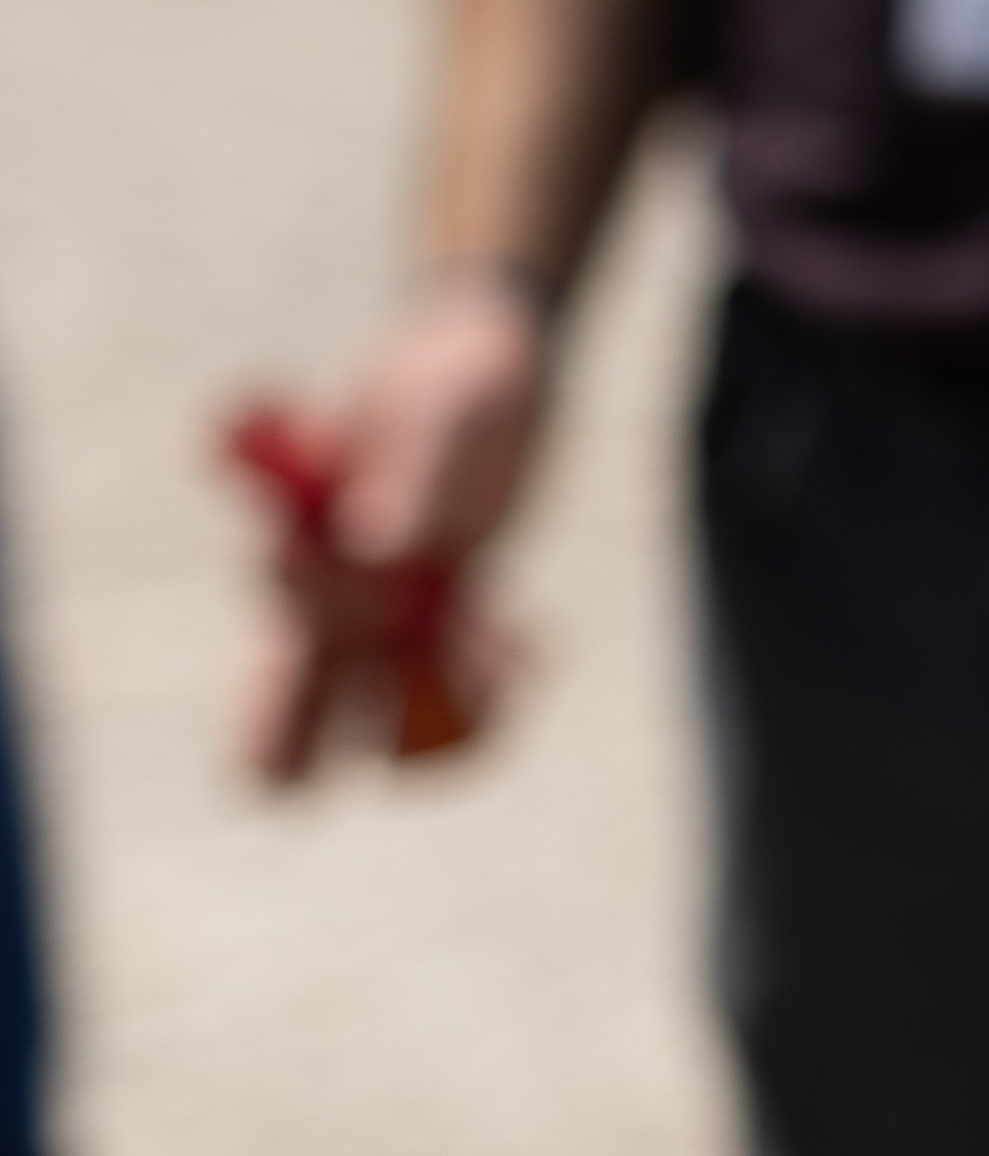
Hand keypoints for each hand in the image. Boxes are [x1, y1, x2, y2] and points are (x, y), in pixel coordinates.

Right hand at [239, 268, 549, 787]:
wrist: (491, 361)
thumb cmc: (454, 377)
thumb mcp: (444, 420)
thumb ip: (411, 485)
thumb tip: (379, 556)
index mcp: (309, 530)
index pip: (292, 604)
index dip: (325, 610)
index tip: (378, 572)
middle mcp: (338, 580)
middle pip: (291, 682)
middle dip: (286, 740)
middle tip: (286, 794)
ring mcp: (391, 600)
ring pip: (382, 698)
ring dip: (437, 714)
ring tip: (504, 687)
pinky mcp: (448, 602)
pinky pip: (459, 674)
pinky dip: (493, 680)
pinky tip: (535, 646)